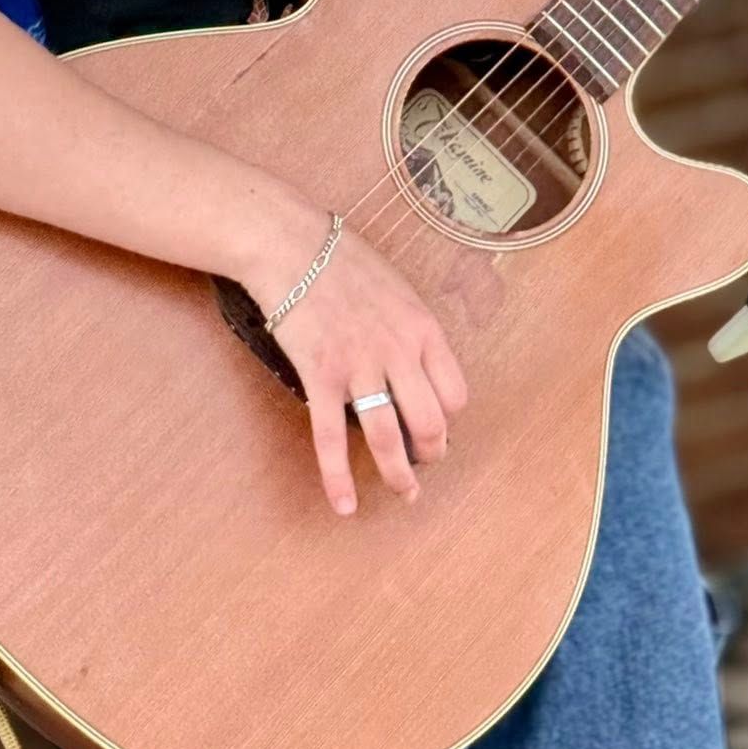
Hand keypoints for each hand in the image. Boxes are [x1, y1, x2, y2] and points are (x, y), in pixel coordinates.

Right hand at [240, 194, 467, 515]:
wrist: (291, 243)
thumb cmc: (342, 259)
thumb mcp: (395, 286)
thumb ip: (409, 327)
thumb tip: (415, 362)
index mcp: (423, 327)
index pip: (456, 392)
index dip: (449, 418)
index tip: (436, 425)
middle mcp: (399, 351)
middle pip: (431, 422)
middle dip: (431, 453)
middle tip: (423, 466)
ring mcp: (359, 366)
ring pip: (388, 437)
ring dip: (399, 475)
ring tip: (404, 494)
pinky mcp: (320, 376)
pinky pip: (332, 438)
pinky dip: (339, 478)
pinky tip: (346, 505)